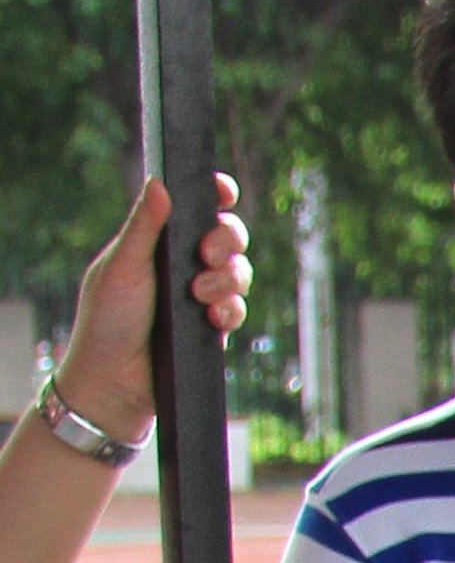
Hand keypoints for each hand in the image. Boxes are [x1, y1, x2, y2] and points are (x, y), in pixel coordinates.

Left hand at [57, 174, 241, 441]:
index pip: (192, 207)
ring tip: (201, 296)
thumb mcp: (123, 266)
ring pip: (239, 271)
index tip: (223, 191)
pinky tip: (212, 320)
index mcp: (156, 241)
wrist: (116, 380)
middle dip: (227, 240)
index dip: (213, 194)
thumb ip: (144, 225)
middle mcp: (181, 263)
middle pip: (227, 235)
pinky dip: (230, 311)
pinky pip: (238, 308)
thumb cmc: (107, 320)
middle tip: (207, 254)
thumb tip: (160, 181)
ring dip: (228, 280)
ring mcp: (200, 294)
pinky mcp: (212, 324)